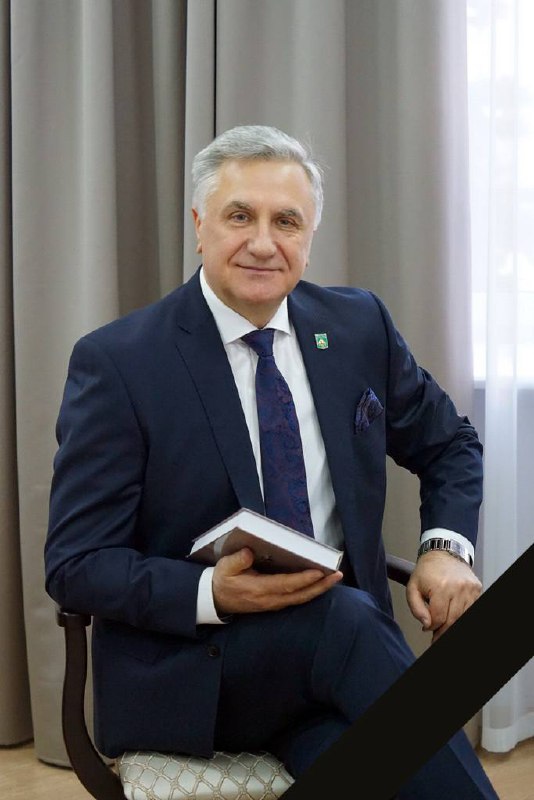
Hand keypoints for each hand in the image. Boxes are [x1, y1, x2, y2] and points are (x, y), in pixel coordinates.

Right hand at [212, 547, 342, 615]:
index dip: (303, 579)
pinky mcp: (274, 603)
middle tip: (337, 574)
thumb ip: (236, 560)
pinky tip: (320, 583)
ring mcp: (273, 604)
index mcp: (258, 589)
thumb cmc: (222, 580)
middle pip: (299, 595)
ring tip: (334, 577)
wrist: (215, 600)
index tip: (318, 571)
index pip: (285, 585)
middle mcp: (269, 599)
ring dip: (319, 589)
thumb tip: (249, 552)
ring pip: (300, 598)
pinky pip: (296, 599)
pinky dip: (310, 592)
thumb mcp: (224, 568)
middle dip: (320, 585)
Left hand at [406, 550, 481, 641]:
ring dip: (453, 624)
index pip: (439, 618)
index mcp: (440, 586)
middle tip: (437, 636)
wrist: (444, 553)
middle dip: (443, 631)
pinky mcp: (477, 589)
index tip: (427, 628)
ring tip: (445, 627)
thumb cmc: (427, 570)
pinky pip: (471, 608)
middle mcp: (457, 587)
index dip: (431, 627)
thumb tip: (426, 624)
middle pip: (453, 620)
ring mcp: (469, 588)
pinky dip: (463, 615)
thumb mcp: (412, 587)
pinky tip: (454, 616)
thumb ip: (416, 608)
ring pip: (463, 616)